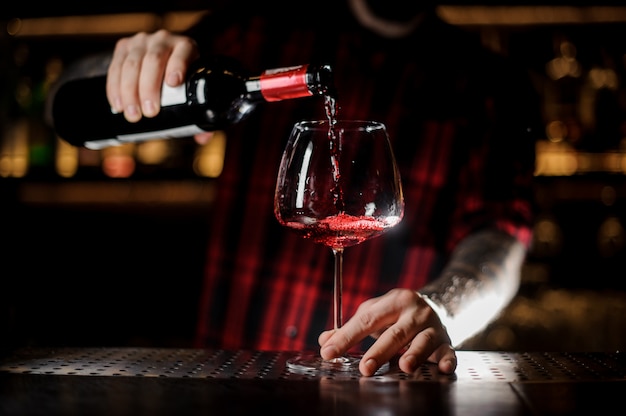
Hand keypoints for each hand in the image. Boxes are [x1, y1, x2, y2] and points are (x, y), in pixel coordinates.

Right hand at [106, 29, 199, 122]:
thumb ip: (200, 114)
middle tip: (149, 113)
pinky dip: (115, 88)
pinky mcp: (123, 47)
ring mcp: (141, 42)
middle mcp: (164, 39)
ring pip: (132, 65)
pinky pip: (115, 67)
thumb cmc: (183, 81)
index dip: (178, 65)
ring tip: (132, 115)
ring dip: (129, 92)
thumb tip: (202, 138)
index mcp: (186, 47)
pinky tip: (118, 104)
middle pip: (153, 61)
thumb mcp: (193, 91)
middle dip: (149, 88)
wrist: (164, 59)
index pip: (183, 53)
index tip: (173, 83)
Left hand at [318, 288, 456, 376]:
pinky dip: (448, 361)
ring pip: (423, 341)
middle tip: (364, 368)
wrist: (437, 306)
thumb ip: (350, 327)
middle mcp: (414, 312)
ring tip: (404, 367)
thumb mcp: (375, 314)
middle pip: (395, 332)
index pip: (366, 319)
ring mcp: (432, 327)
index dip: (346, 337)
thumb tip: (324, 341)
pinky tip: (443, 369)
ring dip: (414, 354)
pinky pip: (449, 352)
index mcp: (393, 302)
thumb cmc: (398, 314)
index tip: (329, 352)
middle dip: (379, 351)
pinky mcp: (446, 342)